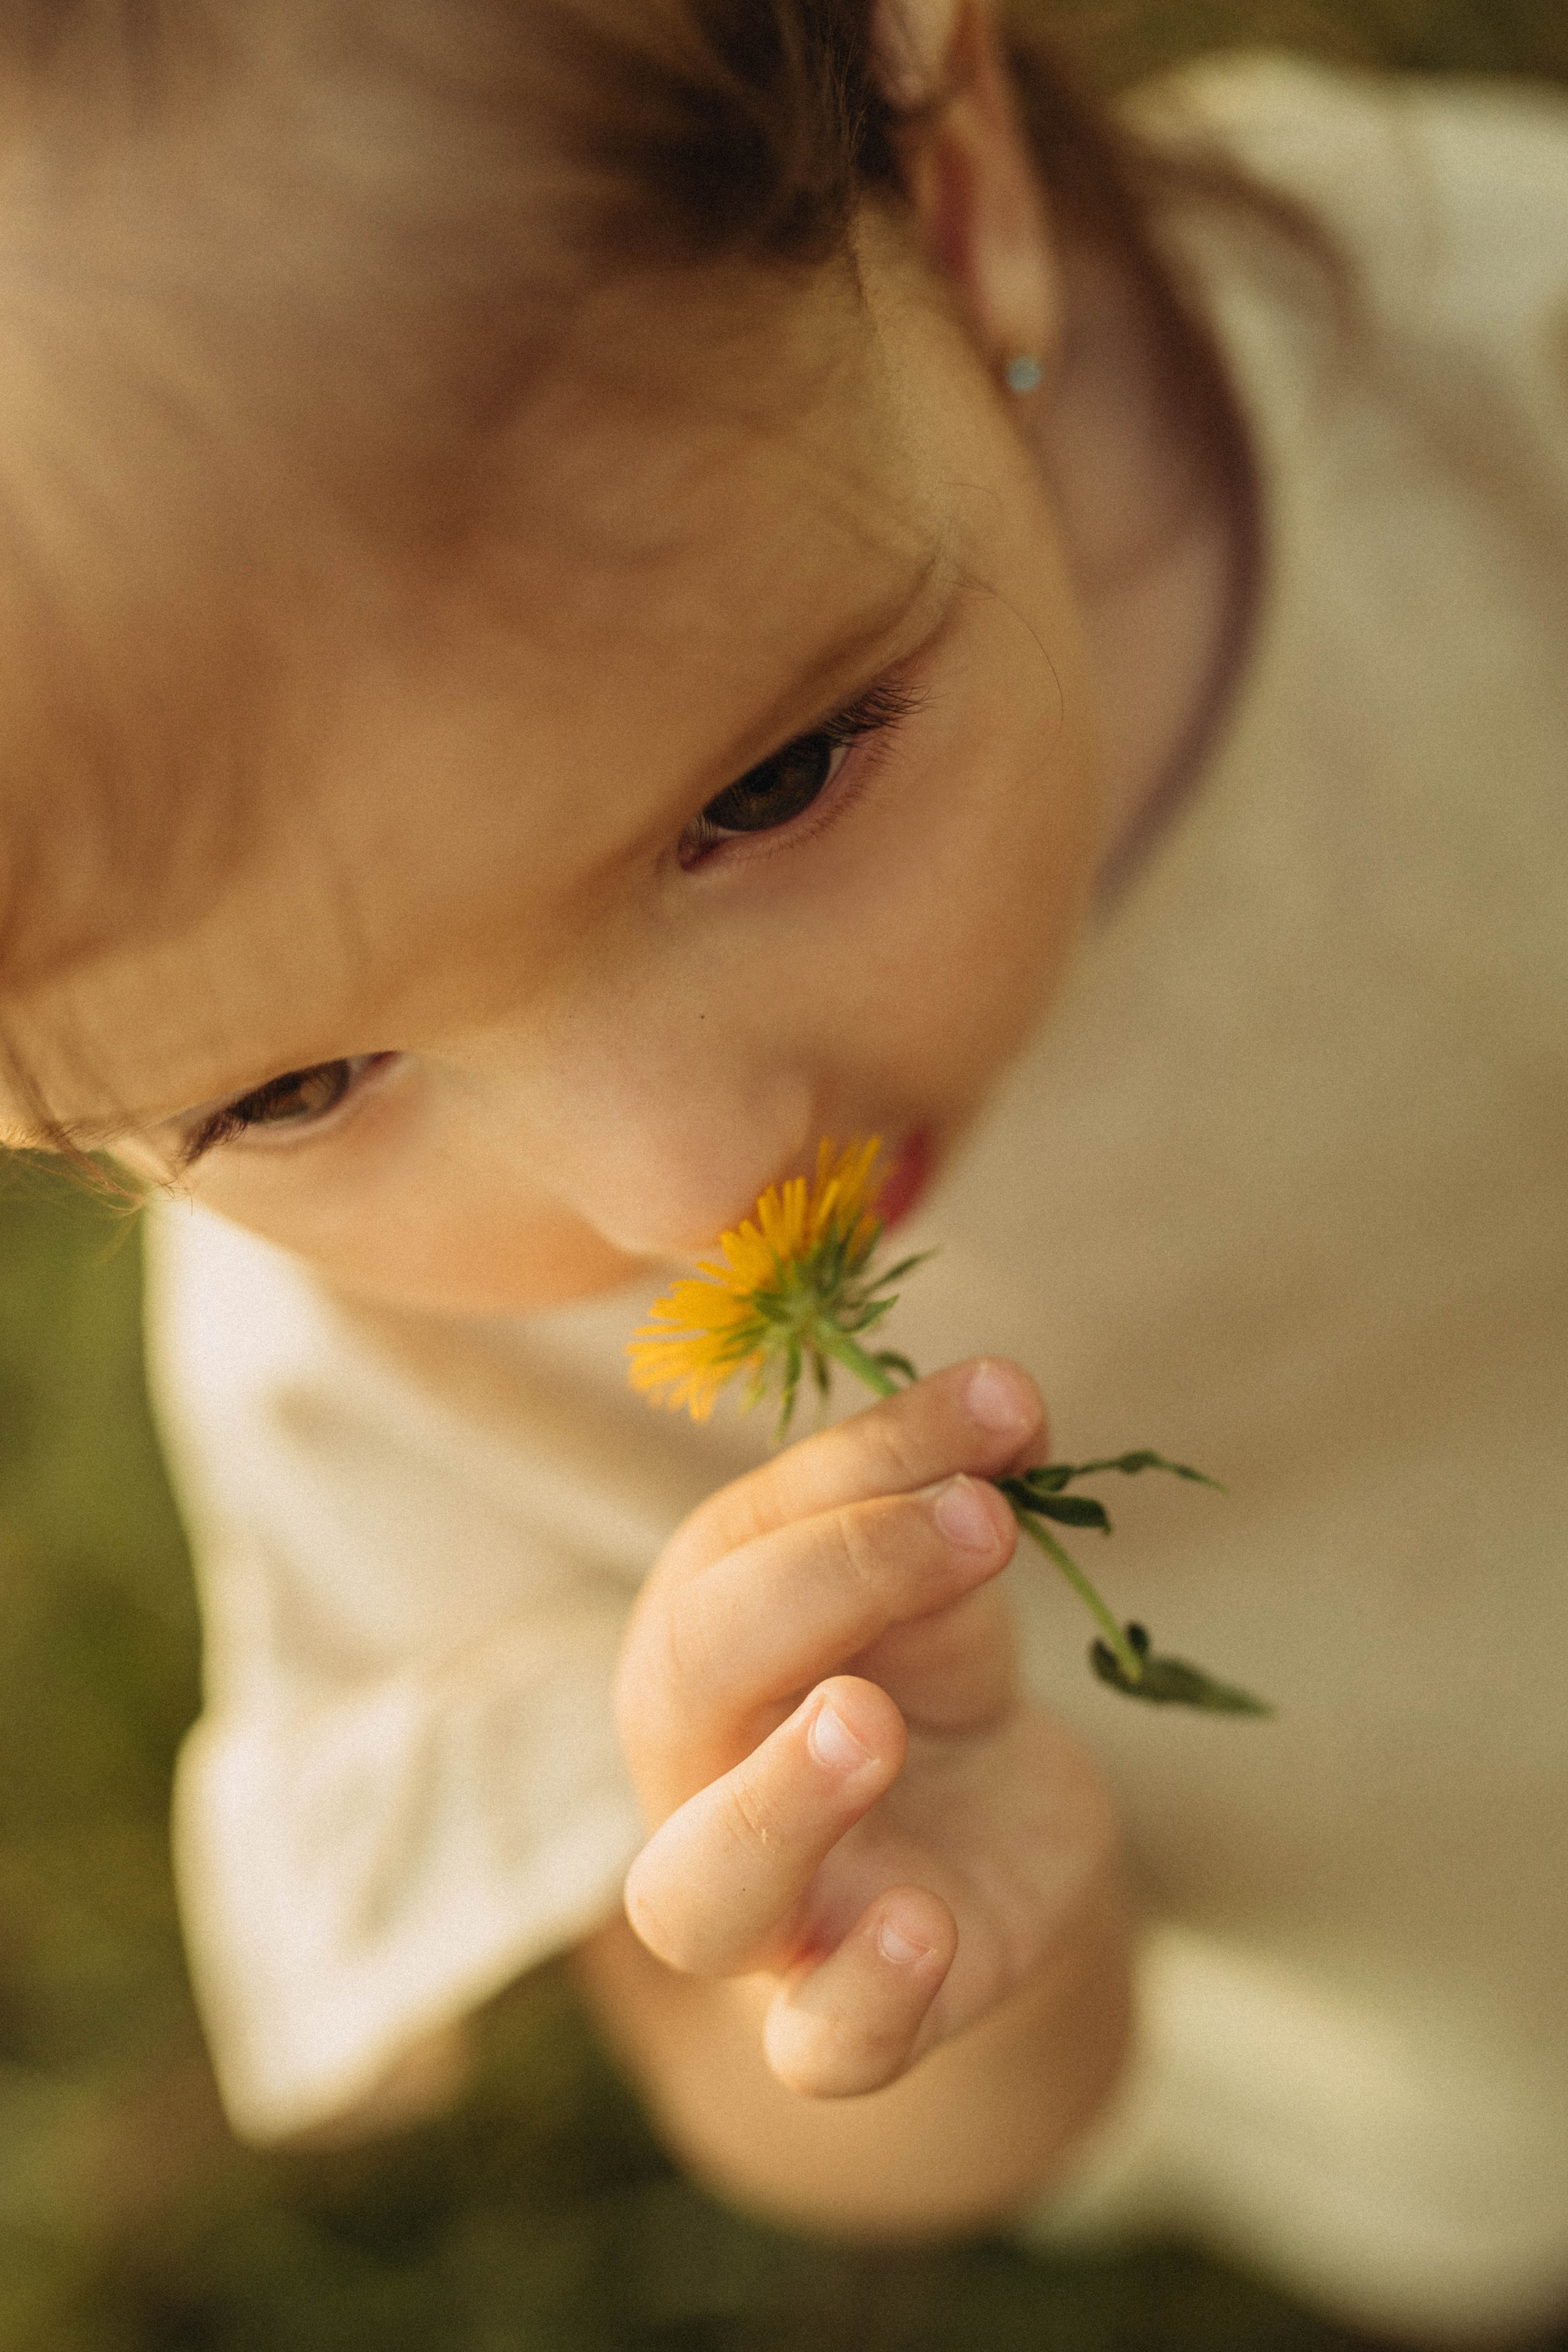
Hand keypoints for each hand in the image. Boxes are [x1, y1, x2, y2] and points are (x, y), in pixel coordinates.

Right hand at [614, 1357, 1124, 2100]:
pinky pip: (818, 2045)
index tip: (1008, 1414)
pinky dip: (860, 1997)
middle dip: (814, 1592)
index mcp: (703, 1637)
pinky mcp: (849, 2014)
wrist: (974, 1837)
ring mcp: (765, 1911)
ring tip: (867, 1721)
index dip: (871, 1468)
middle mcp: (701, 1770)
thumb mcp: (931, 1571)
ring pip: (697, 1893)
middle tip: (966, 1526)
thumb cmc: (917, 1668)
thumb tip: (1006, 1397)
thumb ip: (943, 1487)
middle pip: (687, 1689)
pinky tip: (927, 1923)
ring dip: (777, 1803)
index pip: (745, 1542)